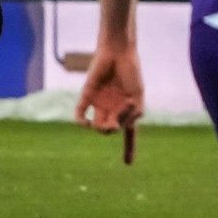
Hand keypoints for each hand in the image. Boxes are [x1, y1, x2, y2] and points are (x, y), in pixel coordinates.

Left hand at [74, 43, 141, 164]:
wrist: (118, 52)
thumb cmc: (131, 72)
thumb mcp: (138, 96)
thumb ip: (132, 114)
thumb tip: (115, 128)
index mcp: (127, 111)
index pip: (129, 134)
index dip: (129, 149)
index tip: (128, 164)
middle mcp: (112, 110)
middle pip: (111, 131)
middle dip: (117, 128)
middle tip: (121, 117)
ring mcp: (99, 105)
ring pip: (98, 127)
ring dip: (105, 127)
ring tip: (112, 119)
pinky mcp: (86, 98)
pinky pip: (80, 116)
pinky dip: (82, 122)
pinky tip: (86, 123)